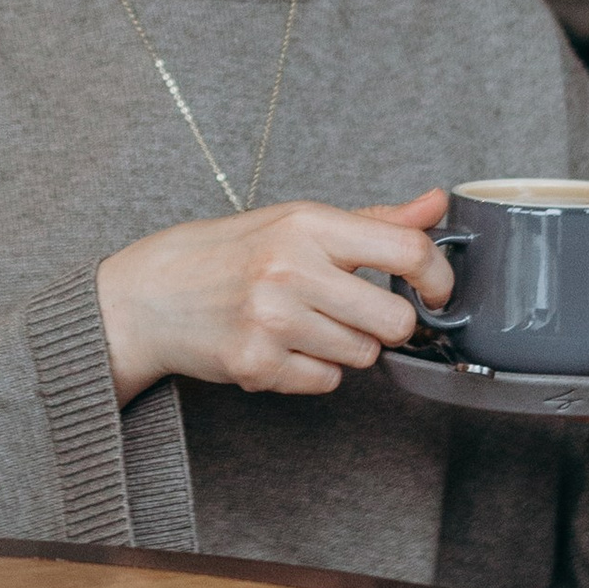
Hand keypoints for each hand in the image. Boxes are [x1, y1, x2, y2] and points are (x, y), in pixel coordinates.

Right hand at [96, 193, 451, 404]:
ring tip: (303, 324)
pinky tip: (280, 347)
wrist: (149, 294)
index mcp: (307, 224)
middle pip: (395, 321)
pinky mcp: (256, 364)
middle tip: (354, 312)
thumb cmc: (229, 253)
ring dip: (344, 347)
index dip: (438, 278)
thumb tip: (437, 205)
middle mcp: (290, 269)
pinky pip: (325, 382)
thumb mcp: (297, 222)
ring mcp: (272, 320)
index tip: (436, 292)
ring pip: (362, 356)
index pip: (408, 251)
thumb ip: (374, 221)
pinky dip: (311, 371)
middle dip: (386, 324)